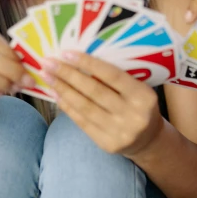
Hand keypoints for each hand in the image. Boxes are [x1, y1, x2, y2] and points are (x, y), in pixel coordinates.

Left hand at [39, 52, 162, 156]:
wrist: (149, 140)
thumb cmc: (140, 106)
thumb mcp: (138, 89)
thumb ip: (117, 79)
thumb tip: (81, 60)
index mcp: (144, 96)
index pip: (112, 75)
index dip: (88, 63)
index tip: (66, 53)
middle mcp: (133, 115)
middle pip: (94, 90)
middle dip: (68, 74)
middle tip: (48, 63)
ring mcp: (119, 131)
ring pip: (84, 106)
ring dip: (63, 90)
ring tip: (47, 77)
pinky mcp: (107, 144)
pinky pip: (82, 122)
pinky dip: (67, 107)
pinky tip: (56, 95)